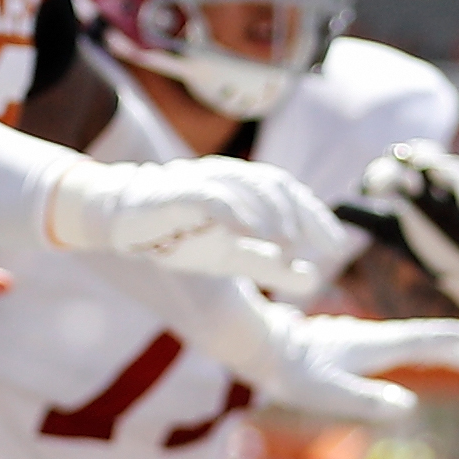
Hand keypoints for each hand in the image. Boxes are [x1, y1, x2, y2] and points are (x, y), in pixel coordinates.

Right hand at [49, 155, 352, 289]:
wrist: (121, 221)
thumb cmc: (182, 235)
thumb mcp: (233, 256)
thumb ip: (272, 267)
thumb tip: (314, 280)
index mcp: (245, 188)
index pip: (290, 193)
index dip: (316, 216)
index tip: (337, 244)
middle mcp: (228, 177)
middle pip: (275, 185)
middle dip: (301, 214)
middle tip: (317, 244)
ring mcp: (202, 181)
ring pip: (246, 187)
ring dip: (272, 214)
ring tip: (287, 244)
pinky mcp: (176, 192)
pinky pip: (210, 197)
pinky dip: (235, 212)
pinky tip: (251, 232)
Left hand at [249, 313, 458, 424]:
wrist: (251, 345)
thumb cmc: (288, 372)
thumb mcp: (327, 392)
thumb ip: (366, 399)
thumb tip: (406, 406)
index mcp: (371, 346)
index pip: (419, 342)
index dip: (449, 345)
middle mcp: (363, 337)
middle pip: (413, 336)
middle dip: (443, 340)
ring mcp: (346, 338)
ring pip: (393, 337)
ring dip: (420, 342)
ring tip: (436, 350)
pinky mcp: (330, 342)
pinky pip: (373, 341)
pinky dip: (392, 344)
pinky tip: (379, 351)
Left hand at [356, 140, 458, 349]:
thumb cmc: (430, 240)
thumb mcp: (393, 231)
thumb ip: (365, 217)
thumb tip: (331, 207)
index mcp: (411, 185)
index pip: (392, 168)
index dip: (380, 174)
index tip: (370, 190)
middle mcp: (437, 183)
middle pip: (424, 158)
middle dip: (414, 162)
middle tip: (403, 168)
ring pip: (454, 170)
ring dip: (444, 174)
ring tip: (423, 184)